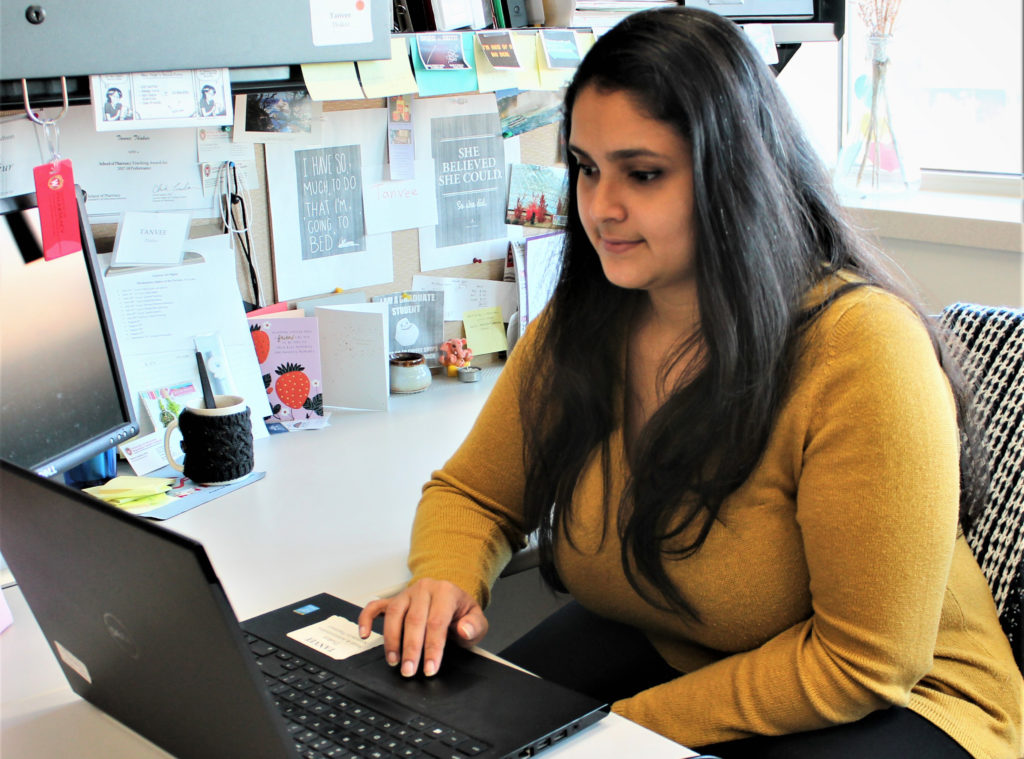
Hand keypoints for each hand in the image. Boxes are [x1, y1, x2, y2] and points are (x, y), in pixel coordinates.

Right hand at [357, 579, 487, 677]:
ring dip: (392, 640)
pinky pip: (375, 606)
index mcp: (445, 592)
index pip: (436, 622)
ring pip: (394, 614)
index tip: (430, 668)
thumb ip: (474, 626)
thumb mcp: (476, 619)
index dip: (432, 647)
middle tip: (409, 670)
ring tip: (394, 661)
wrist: (451, 596)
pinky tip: (364, 634)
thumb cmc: (461, 611)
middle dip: (411, 648)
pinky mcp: (393, 600)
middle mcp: (424, 589)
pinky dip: (366, 619)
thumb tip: (463, 630)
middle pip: (413, 620)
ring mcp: (406, 593)